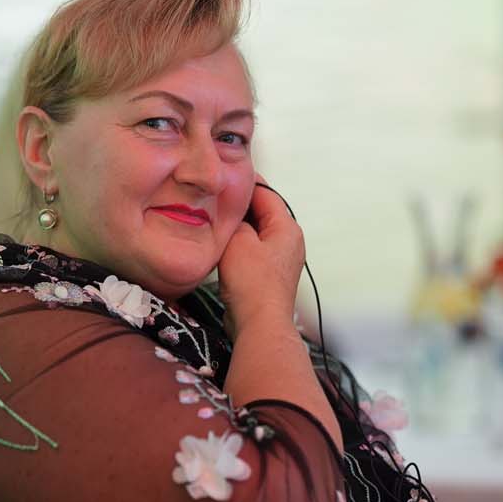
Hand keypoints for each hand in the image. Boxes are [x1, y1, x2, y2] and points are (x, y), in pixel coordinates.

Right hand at [218, 179, 305, 332]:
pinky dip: (239, 245)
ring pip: (256, 231)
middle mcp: (289, 241)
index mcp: (287, 227)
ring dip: (238, 228)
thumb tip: (232, 210)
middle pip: (262, 212)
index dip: (243, 183)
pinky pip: (253, 250)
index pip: (266, 193)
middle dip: (239, 206)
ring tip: (215, 223)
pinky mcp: (269, 275)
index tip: (222, 177)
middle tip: (214, 200)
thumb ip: (235, 219)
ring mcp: (281, 259)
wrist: (259, 324)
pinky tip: (222, 247)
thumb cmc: (253, 284)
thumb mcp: (238, 241)